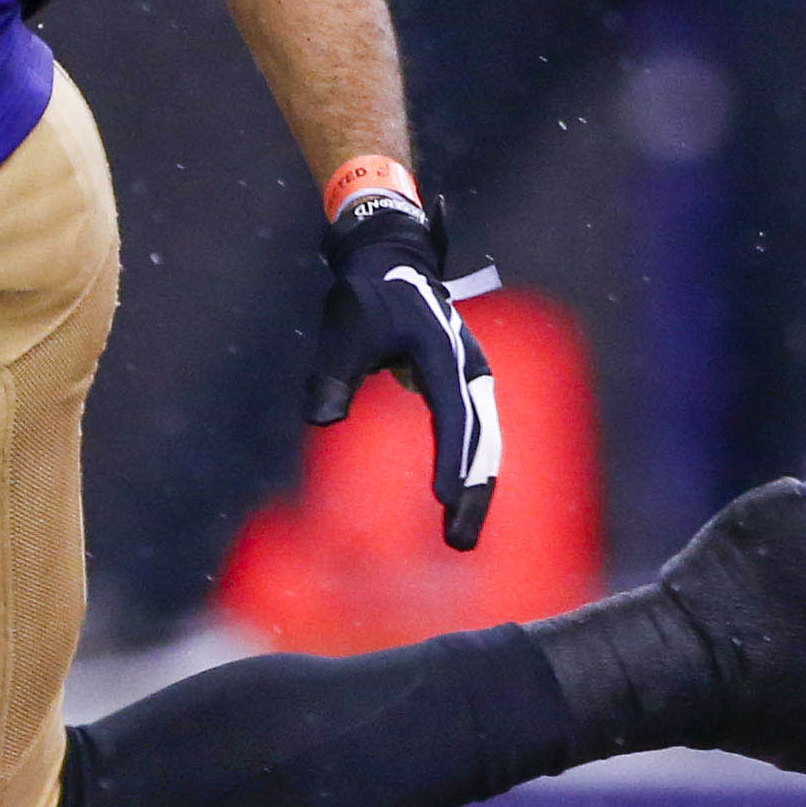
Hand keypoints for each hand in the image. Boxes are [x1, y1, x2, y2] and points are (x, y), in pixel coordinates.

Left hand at [303, 190, 502, 551]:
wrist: (390, 263)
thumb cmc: (365, 298)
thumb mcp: (343, 332)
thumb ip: (333, 374)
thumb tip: (320, 418)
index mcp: (444, 355)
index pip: (452, 418)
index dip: (451, 460)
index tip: (443, 501)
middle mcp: (470, 370)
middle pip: (482, 441)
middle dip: (473, 493)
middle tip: (458, 543)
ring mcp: (473, 380)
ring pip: (486, 443)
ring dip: (477, 489)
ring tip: (461, 537)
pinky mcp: (466, 388)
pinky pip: (476, 437)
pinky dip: (472, 471)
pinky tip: (461, 505)